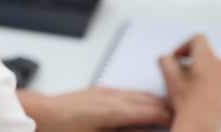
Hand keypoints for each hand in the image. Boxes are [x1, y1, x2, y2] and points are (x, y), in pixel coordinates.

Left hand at [17, 86, 171, 131]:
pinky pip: (126, 93)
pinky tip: (139, 102)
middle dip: (165, 107)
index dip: (168, 116)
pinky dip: (139, 98)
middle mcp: (112, 97)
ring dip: (153, 100)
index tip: (181, 120)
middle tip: (181, 113)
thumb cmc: (61, 130)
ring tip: (166, 108)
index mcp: (115, 110)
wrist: (39, 114)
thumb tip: (140, 131)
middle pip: (147, 100)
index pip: (150, 111)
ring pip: (137, 94)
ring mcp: (104, 92)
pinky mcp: (97, 92)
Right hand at [159, 35, 220, 131]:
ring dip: (201, 73)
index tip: (176, 58)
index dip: (184, 46)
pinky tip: (199, 97)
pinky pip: (220, 83)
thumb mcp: (169, 78)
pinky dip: (210, 85)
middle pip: (206, 55)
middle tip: (180, 73)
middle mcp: (220, 66)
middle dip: (192, 61)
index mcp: (206, 58)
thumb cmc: (185, 101)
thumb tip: (166, 58)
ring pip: (213, 69)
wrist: (200, 125)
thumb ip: (165, 61)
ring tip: (189, 87)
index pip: (198, 40)